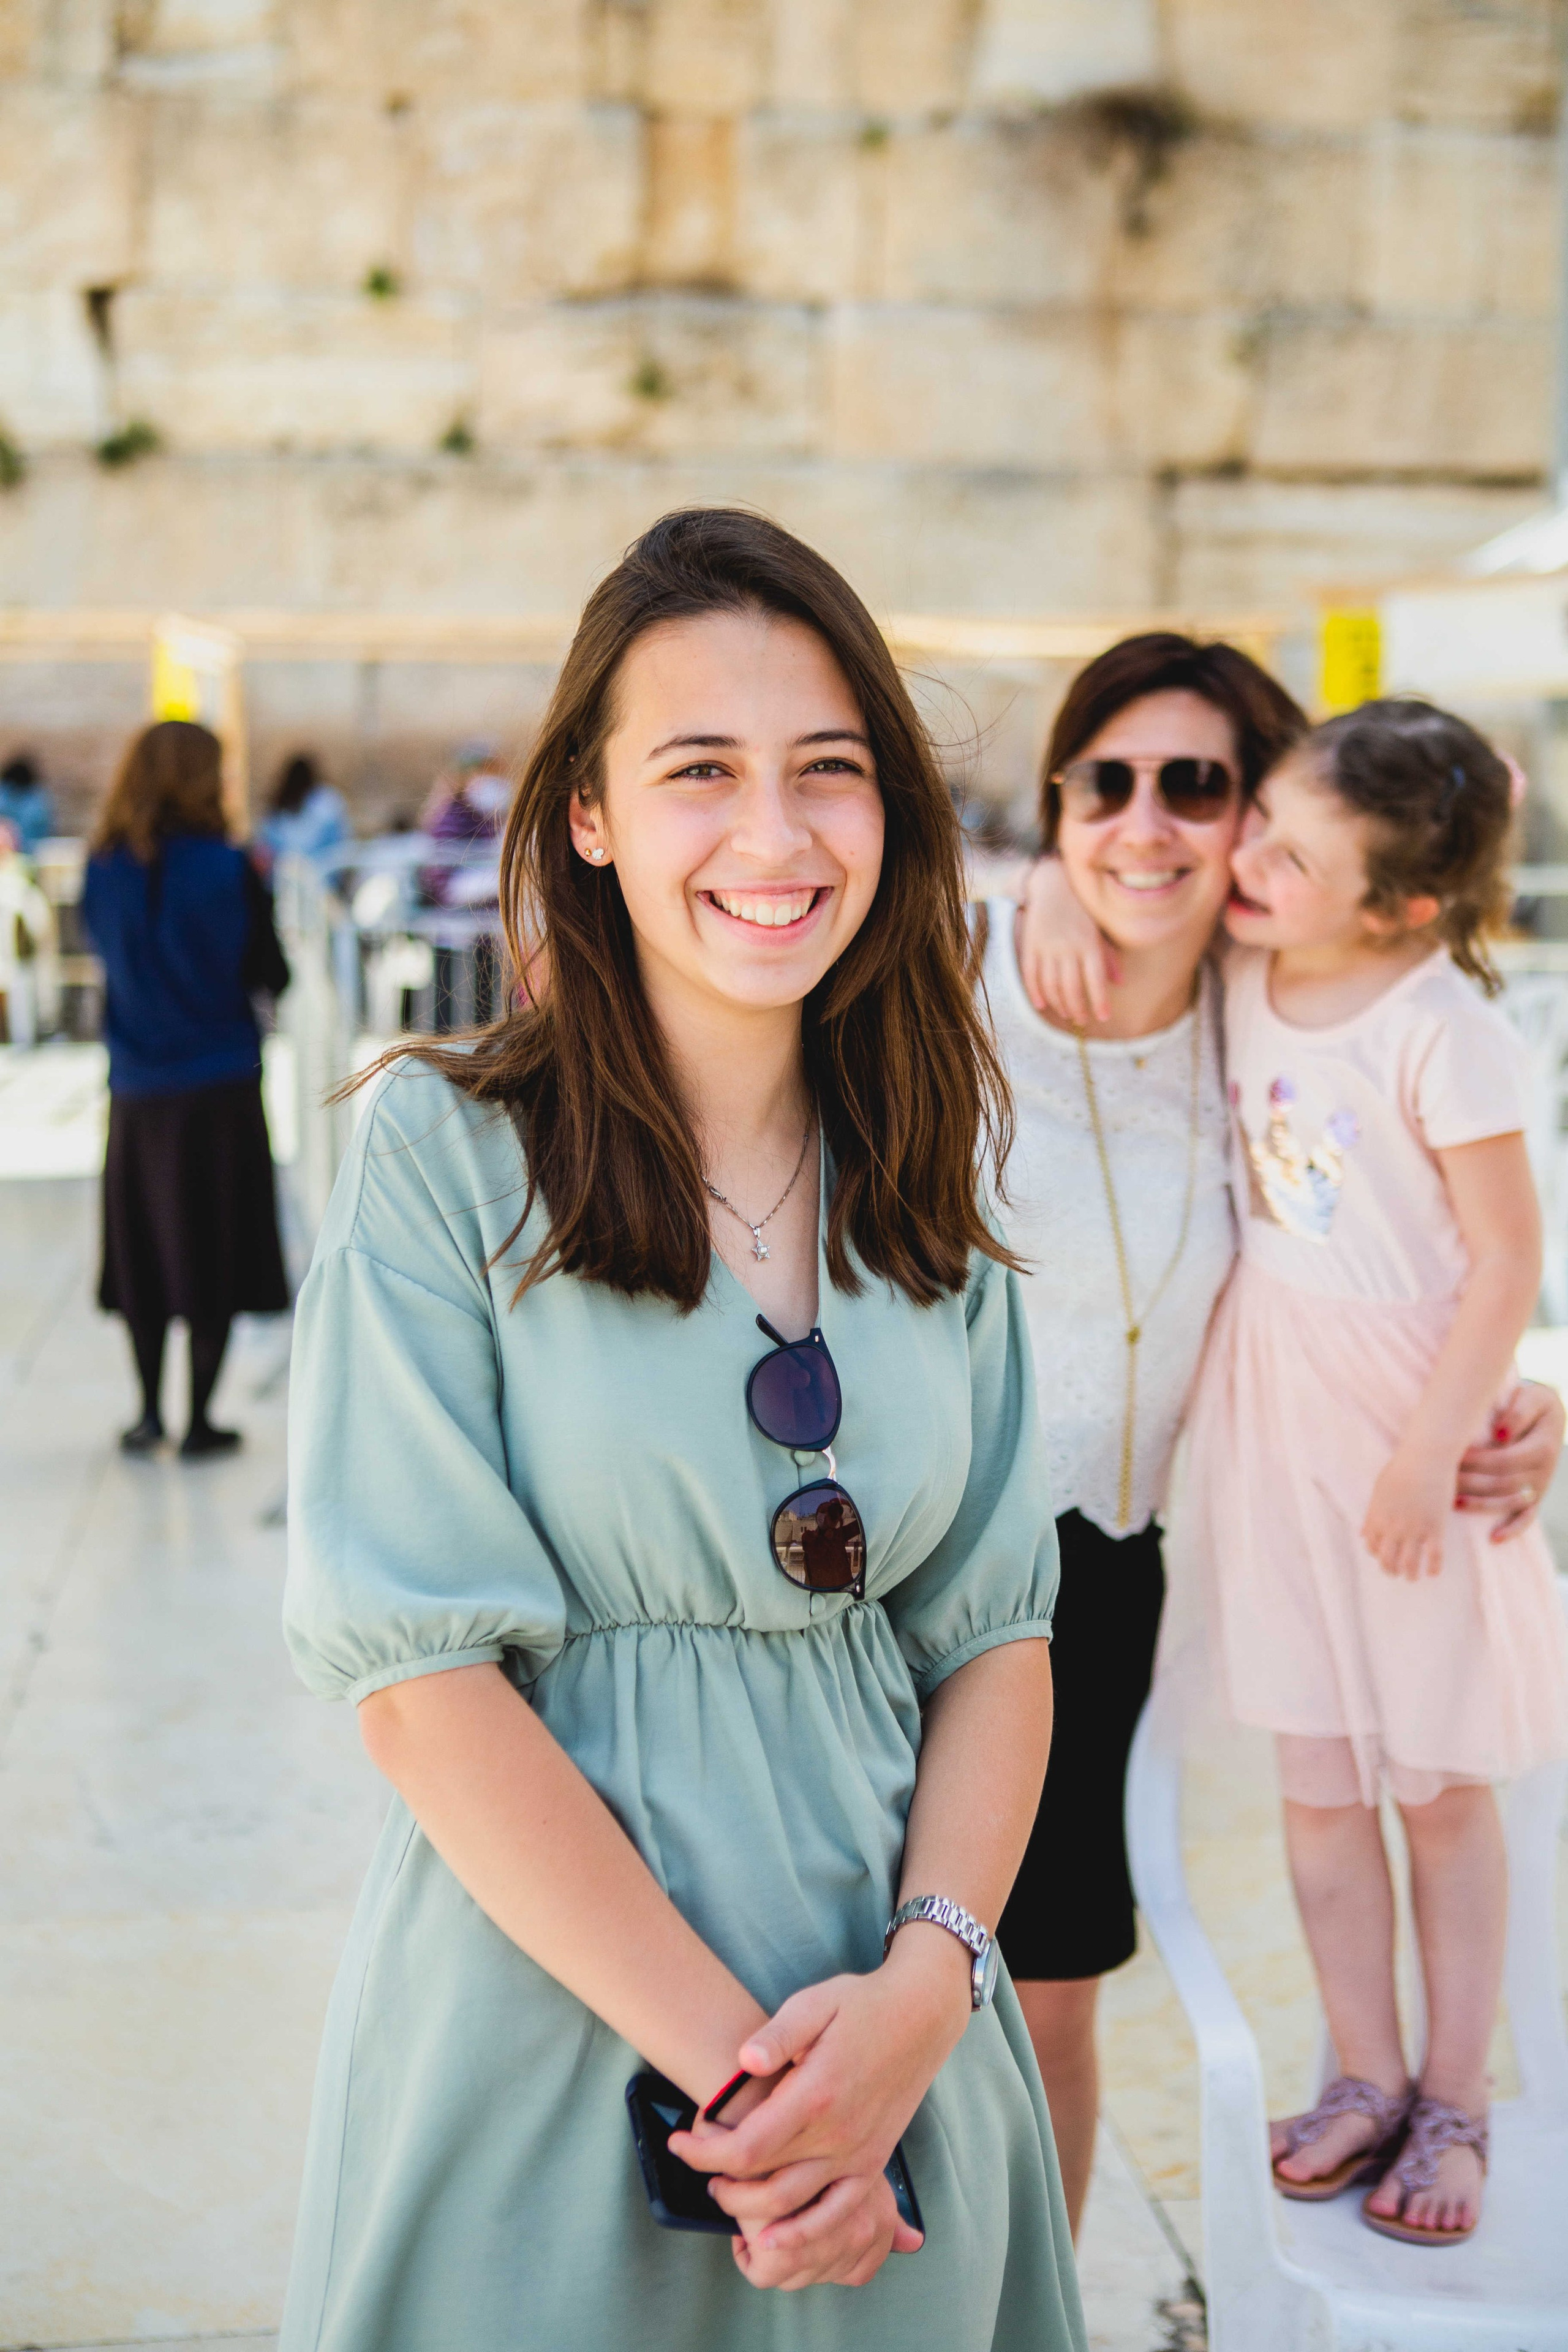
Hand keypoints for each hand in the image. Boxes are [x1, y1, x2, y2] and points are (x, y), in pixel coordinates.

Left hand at [669, 1930, 965, 2284]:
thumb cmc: (861, 2005)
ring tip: (723, 2191)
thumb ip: (777, 2035)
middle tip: (696, 2163)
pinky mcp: (873, 2164)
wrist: (920, 2016)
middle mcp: (837, 2134)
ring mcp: (857, 2155)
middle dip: (718, 2181)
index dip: (703, 2153)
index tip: (677, 2143)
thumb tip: (744, 2061)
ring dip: (749, 2210)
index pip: (746, 2147)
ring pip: (793, 2207)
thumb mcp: (815, 2003)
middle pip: (762, 2182)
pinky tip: (775, 2239)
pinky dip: (805, 2234)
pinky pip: (837, 2215)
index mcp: (815, 2094)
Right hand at [1016, 856, 1120, 1024]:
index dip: (1100, 1002)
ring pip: (1051, 985)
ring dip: (1059, 1004)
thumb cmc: (1082, 910)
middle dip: (1078, 1009)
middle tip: (1083, 1020)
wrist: (1053, 885)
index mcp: (1089, 943)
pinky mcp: (1030, 946)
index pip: (1095, 980)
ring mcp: (1047, 947)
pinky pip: (1031, 975)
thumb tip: (1119, 982)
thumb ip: (1108, 956)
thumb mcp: (1099, 930)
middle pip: (1071, 988)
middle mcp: (1068, 947)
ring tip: (1067, 1013)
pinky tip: (1042, 1005)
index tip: (1104, 1017)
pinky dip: (1035, 993)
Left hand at [1364, 1444, 1454, 1578]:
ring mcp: (1414, 1529)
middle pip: (1387, 1559)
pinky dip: (1432, 1568)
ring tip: (1412, 1577)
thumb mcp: (1379, 1489)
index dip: (1376, 1554)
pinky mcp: (1435, 1527)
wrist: (1425, 1457)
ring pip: (1409, 1563)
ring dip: (1410, 1574)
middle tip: (1396, 1574)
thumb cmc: (1402, 1468)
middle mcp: (1393, 1527)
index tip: (1383, 1557)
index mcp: (1377, 1516)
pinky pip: (1434, 1556)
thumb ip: (1372, 1514)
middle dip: (1390, 1570)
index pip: (1371, 1545)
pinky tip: (1433, 1573)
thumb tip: (1363, 1533)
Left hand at [1457, 1379, 1562, 1539]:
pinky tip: (1493, 1539)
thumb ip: (1519, 1412)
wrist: (1547, 1412)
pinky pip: (1527, 1519)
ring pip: (1507, 1503)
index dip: (1477, 1460)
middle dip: (1470, 1483)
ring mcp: (1538, 1488)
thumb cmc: (1532, 1401)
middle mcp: (1543, 1472)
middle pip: (1502, 1484)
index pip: (1504, 1460)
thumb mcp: (1533, 1397)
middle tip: (1442, 1480)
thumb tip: (1500, 1433)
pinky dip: (1512, 1530)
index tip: (1453, 1456)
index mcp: (1542, 1448)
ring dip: (1479, 1505)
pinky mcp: (1535, 1497)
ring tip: (1452, 1502)